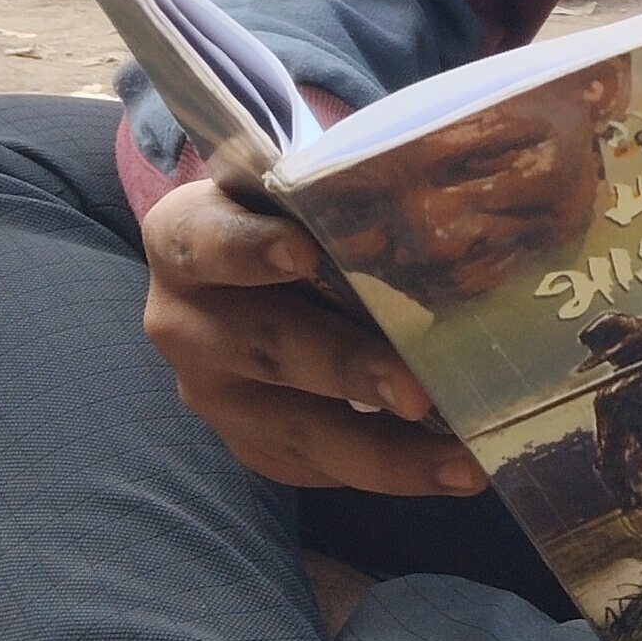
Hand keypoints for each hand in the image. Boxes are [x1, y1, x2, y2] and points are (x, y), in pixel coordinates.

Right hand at [141, 179, 482, 496]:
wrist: (248, 270)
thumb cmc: (293, 212)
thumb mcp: (300, 187)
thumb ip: (345, 189)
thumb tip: (457, 170)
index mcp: (186, 236)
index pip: (207, 241)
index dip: (251, 249)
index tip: (306, 253)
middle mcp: (182, 320)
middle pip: (262, 347)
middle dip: (344, 369)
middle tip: (414, 389)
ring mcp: (210, 391)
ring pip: (291, 428)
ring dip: (380, 450)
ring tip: (459, 460)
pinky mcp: (245, 441)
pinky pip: (311, 466)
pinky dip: (385, 470)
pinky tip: (451, 470)